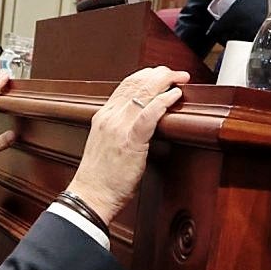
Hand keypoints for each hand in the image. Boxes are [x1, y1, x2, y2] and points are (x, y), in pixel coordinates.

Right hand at [67, 67, 189, 222]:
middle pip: (136, 84)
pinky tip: (174, 95)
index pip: (125, 85)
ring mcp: (119, 127)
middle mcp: (109, 117)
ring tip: (180, 78)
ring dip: (165, 82)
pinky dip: (164, 101)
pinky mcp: (131, 141)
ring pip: (143, 93)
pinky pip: (150, 114)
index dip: (145, 75)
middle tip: (176, 73)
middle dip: (159, 74)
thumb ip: (119, 130)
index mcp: (103, 116)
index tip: (159, 73)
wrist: (90, 196)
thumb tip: (140, 124)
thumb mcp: (106, 145)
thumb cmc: (100, 178)